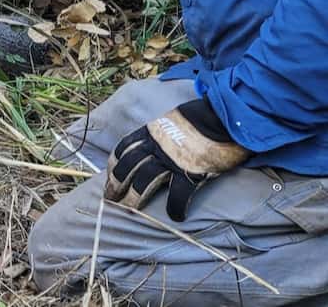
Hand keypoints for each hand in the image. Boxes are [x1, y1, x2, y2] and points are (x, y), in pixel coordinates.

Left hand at [105, 98, 247, 220]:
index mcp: (151, 132)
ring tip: (129, 210)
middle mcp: (155, 146)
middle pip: (128, 168)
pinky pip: (178, 194)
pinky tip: (176, 217)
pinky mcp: (191, 172)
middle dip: (116, 184)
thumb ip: (164, 131)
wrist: (223, 115)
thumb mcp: (173, 119)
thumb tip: (164, 139)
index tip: (109, 175)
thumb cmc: (204, 114)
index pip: (124, 149)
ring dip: (135, 198)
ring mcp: (171, 160)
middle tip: (110, 198)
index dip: (114, 164)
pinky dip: (175, 207)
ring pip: (144, 182)